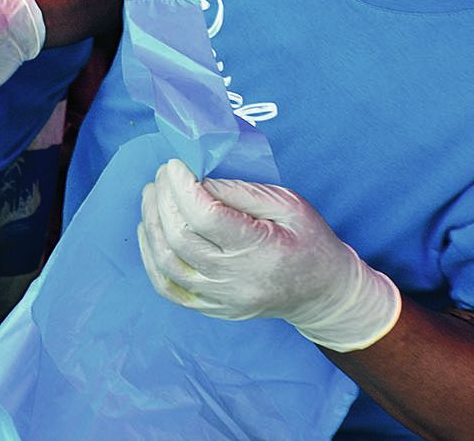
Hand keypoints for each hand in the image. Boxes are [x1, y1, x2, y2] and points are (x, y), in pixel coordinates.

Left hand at [139, 159, 402, 352]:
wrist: (324, 295)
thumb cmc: (310, 243)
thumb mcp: (290, 206)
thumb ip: (243, 192)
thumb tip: (199, 179)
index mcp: (261, 250)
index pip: (206, 218)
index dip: (182, 188)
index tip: (174, 165)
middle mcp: (237, 280)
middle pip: (181, 238)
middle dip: (163, 199)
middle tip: (162, 175)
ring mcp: (222, 299)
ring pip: (168, 264)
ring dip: (151, 224)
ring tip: (152, 195)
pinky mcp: (213, 309)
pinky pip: (168, 288)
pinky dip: (151, 258)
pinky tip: (149, 231)